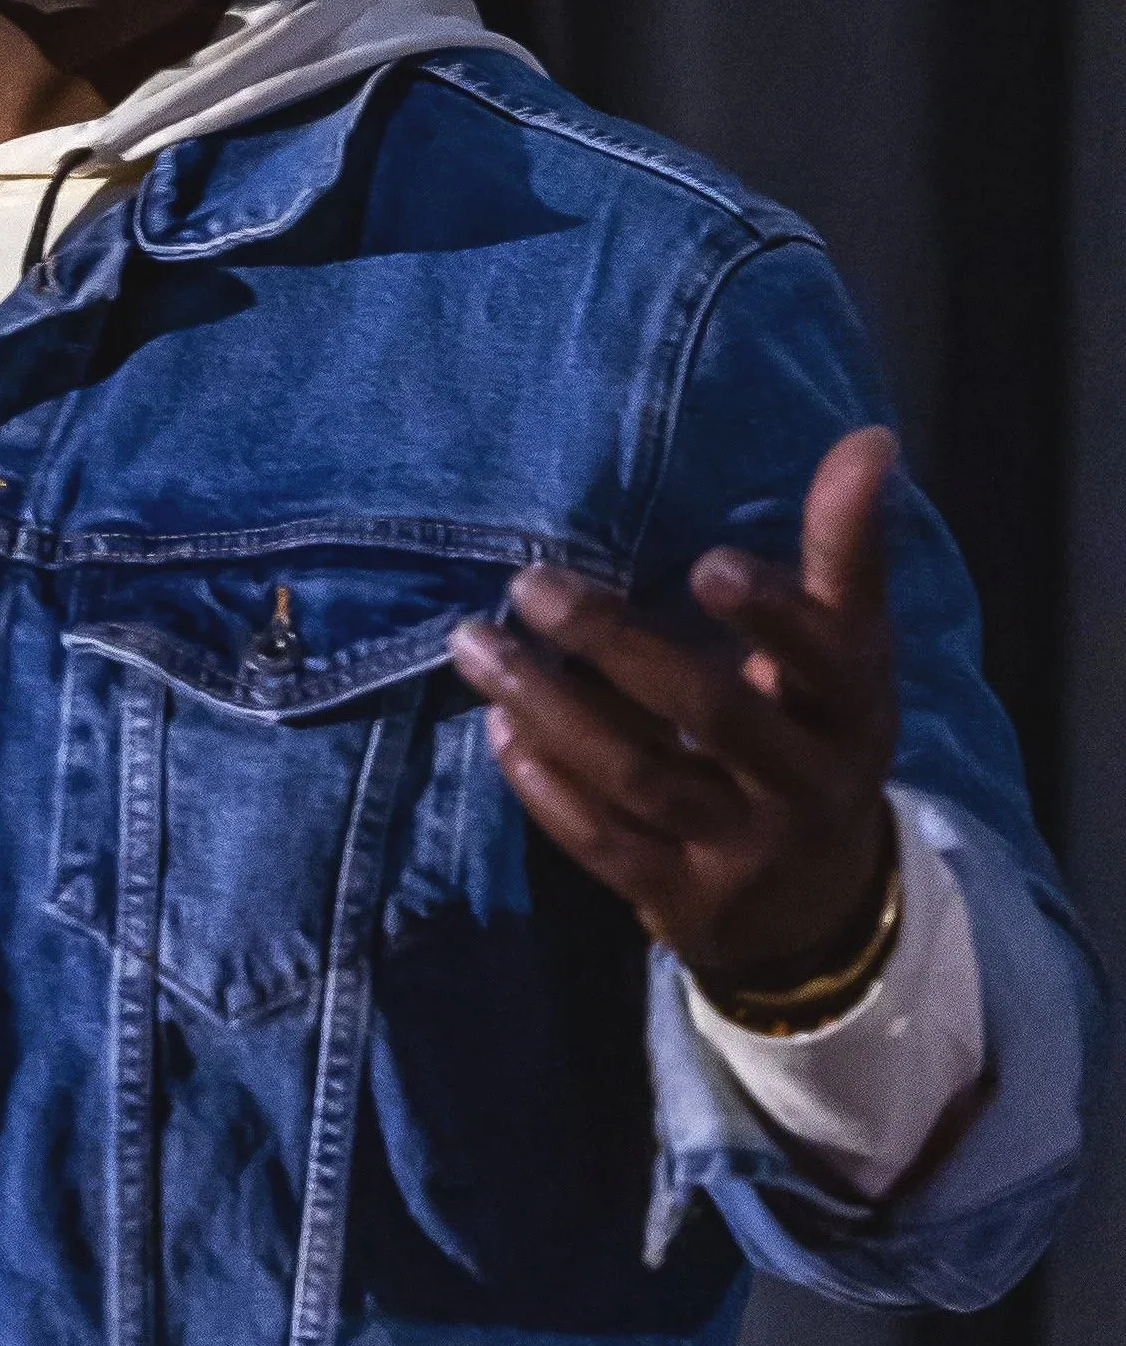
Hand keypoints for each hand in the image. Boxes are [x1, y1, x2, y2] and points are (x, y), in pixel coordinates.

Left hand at [447, 427, 900, 989]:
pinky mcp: (680, 900)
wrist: (820, 906)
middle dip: (615, 646)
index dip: (774, 618)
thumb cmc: (818, 738)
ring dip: (550, 709)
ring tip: (476, 646)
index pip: (824, 660)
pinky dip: (548, 790)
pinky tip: (500, 731)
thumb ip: (844, 551)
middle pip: (709, 713)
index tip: (709, 565)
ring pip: (639, 777)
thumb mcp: (847, 653)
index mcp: (852, 711)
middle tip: (530, 582)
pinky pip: (605, 845)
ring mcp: (741, 849)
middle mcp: (804, 784)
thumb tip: (870, 438)